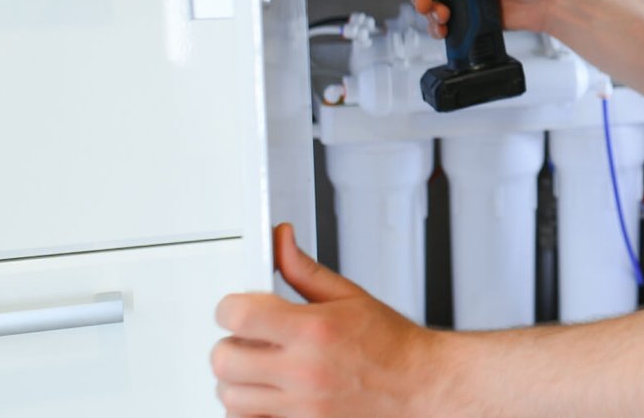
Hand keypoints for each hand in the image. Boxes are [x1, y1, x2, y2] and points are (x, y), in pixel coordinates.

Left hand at [211, 224, 443, 416]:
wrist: (419, 387)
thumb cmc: (391, 345)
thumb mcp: (350, 296)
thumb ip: (305, 270)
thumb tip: (280, 241)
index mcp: (314, 330)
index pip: (238, 316)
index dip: (229, 308)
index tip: (236, 308)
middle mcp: (304, 371)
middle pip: (224, 358)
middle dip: (230, 344)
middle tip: (249, 339)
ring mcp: (301, 407)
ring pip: (230, 396)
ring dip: (237, 380)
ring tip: (259, 369)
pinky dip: (249, 410)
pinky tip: (266, 395)